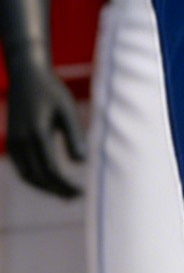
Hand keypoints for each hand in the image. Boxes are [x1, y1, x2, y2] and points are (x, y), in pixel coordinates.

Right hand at [4, 55, 83, 196]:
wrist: (26, 75)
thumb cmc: (51, 91)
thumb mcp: (67, 109)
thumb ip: (74, 135)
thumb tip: (81, 162)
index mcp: (36, 133)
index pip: (51, 170)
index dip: (66, 185)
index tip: (82, 193)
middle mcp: (21, 141)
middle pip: (38, 177)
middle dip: (58, 190)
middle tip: (77, 197)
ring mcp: (13, 142)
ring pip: (27, 176)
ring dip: (46, 188)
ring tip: (66, 195)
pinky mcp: (12, 141)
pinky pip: (22, 168)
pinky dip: (36, 179)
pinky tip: (52, 181)